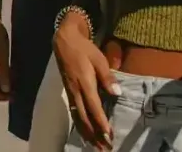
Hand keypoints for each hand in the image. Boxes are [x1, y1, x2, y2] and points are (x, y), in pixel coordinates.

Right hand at [54, 9, 117, 148]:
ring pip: (78, 117)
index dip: (101, 122)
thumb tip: (117, 93)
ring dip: (87, 133)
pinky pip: (74, 113)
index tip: (109, 135)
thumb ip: (107, 76)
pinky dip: (80, 125)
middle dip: (95, 134)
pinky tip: (84, 133)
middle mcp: (76, 91)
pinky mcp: (69, 92)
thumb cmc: (84, 49)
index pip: (94, 107)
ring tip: (96, 146)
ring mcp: (71, 93)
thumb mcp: (99, 59)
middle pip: (85, 117)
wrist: (63, 41)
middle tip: (105, 147)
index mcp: (85, 83)